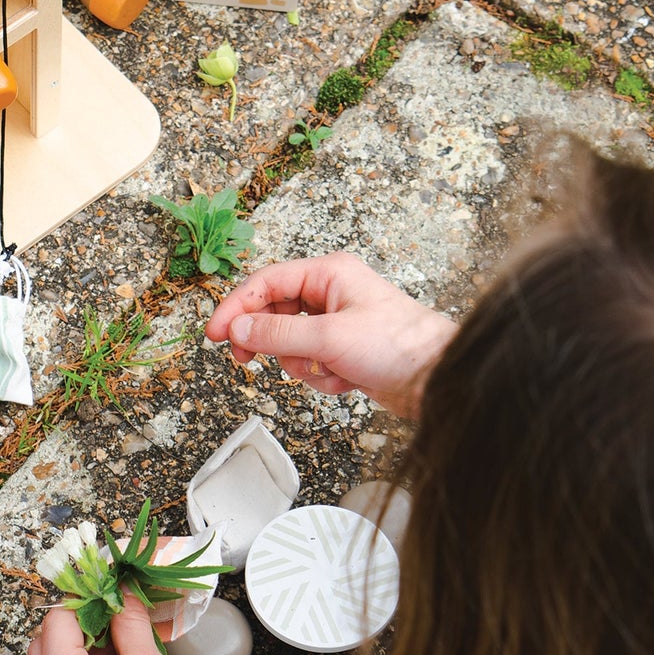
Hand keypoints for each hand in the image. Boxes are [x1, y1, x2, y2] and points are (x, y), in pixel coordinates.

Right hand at [206, 252, 454, 418]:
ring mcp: (337, 322)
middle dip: (267, 341)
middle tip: (244, 361)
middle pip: (274, 312)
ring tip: (325, 370)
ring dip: (300, 363)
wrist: (439, 381)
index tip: (214, 335)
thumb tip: (237, 330)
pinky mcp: (344, 350)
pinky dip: (320, 376)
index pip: (266, 282)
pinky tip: (344, 380)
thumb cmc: (399, 346)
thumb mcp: (330, 338)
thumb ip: (277, 334)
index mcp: (328, 273)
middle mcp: (330, 293)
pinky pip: (310, 362)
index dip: (236, 308)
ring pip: (289, 342)